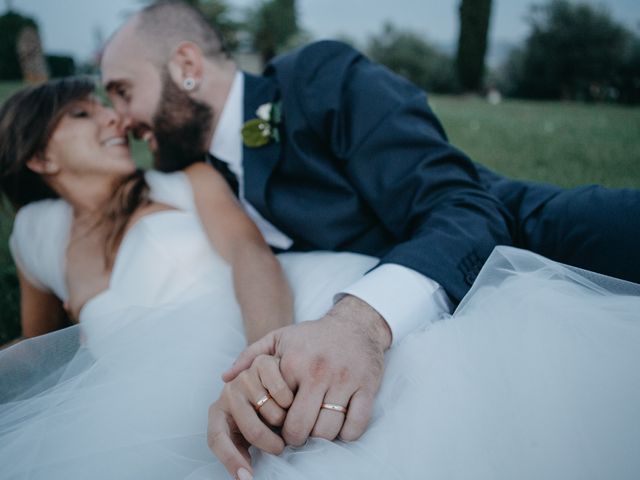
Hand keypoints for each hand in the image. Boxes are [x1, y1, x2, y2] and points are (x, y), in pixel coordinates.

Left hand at [208, 354, 293, 478]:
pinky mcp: (262, 364)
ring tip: (286, 418)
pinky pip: (282, 394)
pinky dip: (291, 402)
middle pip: (252, 431)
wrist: (275, 369)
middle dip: (271, 445)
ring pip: (272, 414)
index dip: (232, 461)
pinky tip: (292, 401)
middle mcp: (228, 393)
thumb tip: (244, 474)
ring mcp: (244, 377)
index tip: (247, 477)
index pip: (217, 440)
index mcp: (218, 411)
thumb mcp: (246, 428)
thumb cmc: (259, 407)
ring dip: (285, 423)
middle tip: (282, 447)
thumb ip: (242, 447)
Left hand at [222, 295, 391, 445]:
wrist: (356, 323)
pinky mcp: (366, 387)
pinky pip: (355, 426)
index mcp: (294, 363)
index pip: (277, 412)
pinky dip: (346, 433)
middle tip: (297, 434)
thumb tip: (225, 378)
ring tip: (317, 428)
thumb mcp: (279, 338)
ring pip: (328, 431)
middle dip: (297, 438)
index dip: (275, 424)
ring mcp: (345, 381)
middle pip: (302, 428)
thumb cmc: (312, 336)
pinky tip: (340, 425)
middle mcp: (318, 372)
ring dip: (321, 437)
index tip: (278, 424)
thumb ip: (249, 356)